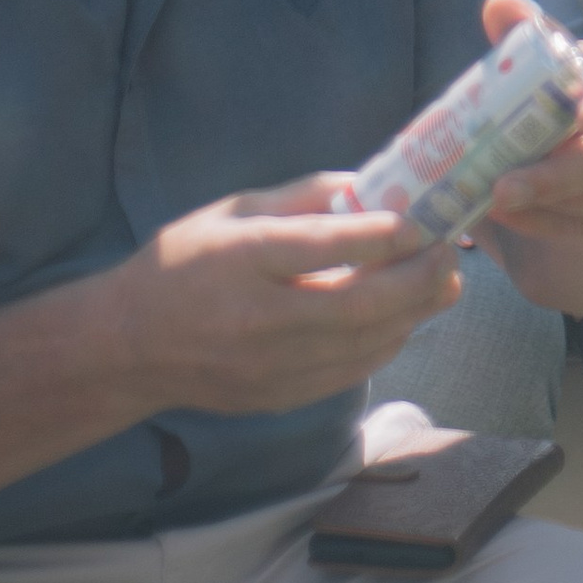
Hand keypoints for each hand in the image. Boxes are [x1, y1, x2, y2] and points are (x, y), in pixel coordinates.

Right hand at [113, 177, 461, 417]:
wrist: (130, 347)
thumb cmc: (183, 262)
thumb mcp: (232, 210)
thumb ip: (300, 198)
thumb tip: (367, 184)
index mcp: (243, 260)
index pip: (321, 247)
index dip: (378, 234)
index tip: (421, 219)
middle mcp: (259, 319)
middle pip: (355, 304)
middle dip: (415, 279)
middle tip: (452, 252)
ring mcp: (270, 367)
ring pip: (362, 344)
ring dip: (413, 314)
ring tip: (445, 282)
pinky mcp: (278, 398)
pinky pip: (349, 372)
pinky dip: (385, 344)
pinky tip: (405, 320)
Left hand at [477, 0, 582, 313]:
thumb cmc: (576, 87)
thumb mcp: (559, 58)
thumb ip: (529, 32)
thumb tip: (496, 3)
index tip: (572, 120)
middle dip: (557, 178)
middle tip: (501, 186)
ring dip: (546, 207)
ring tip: (493, 199)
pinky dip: (550, 226)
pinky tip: (511, 218)